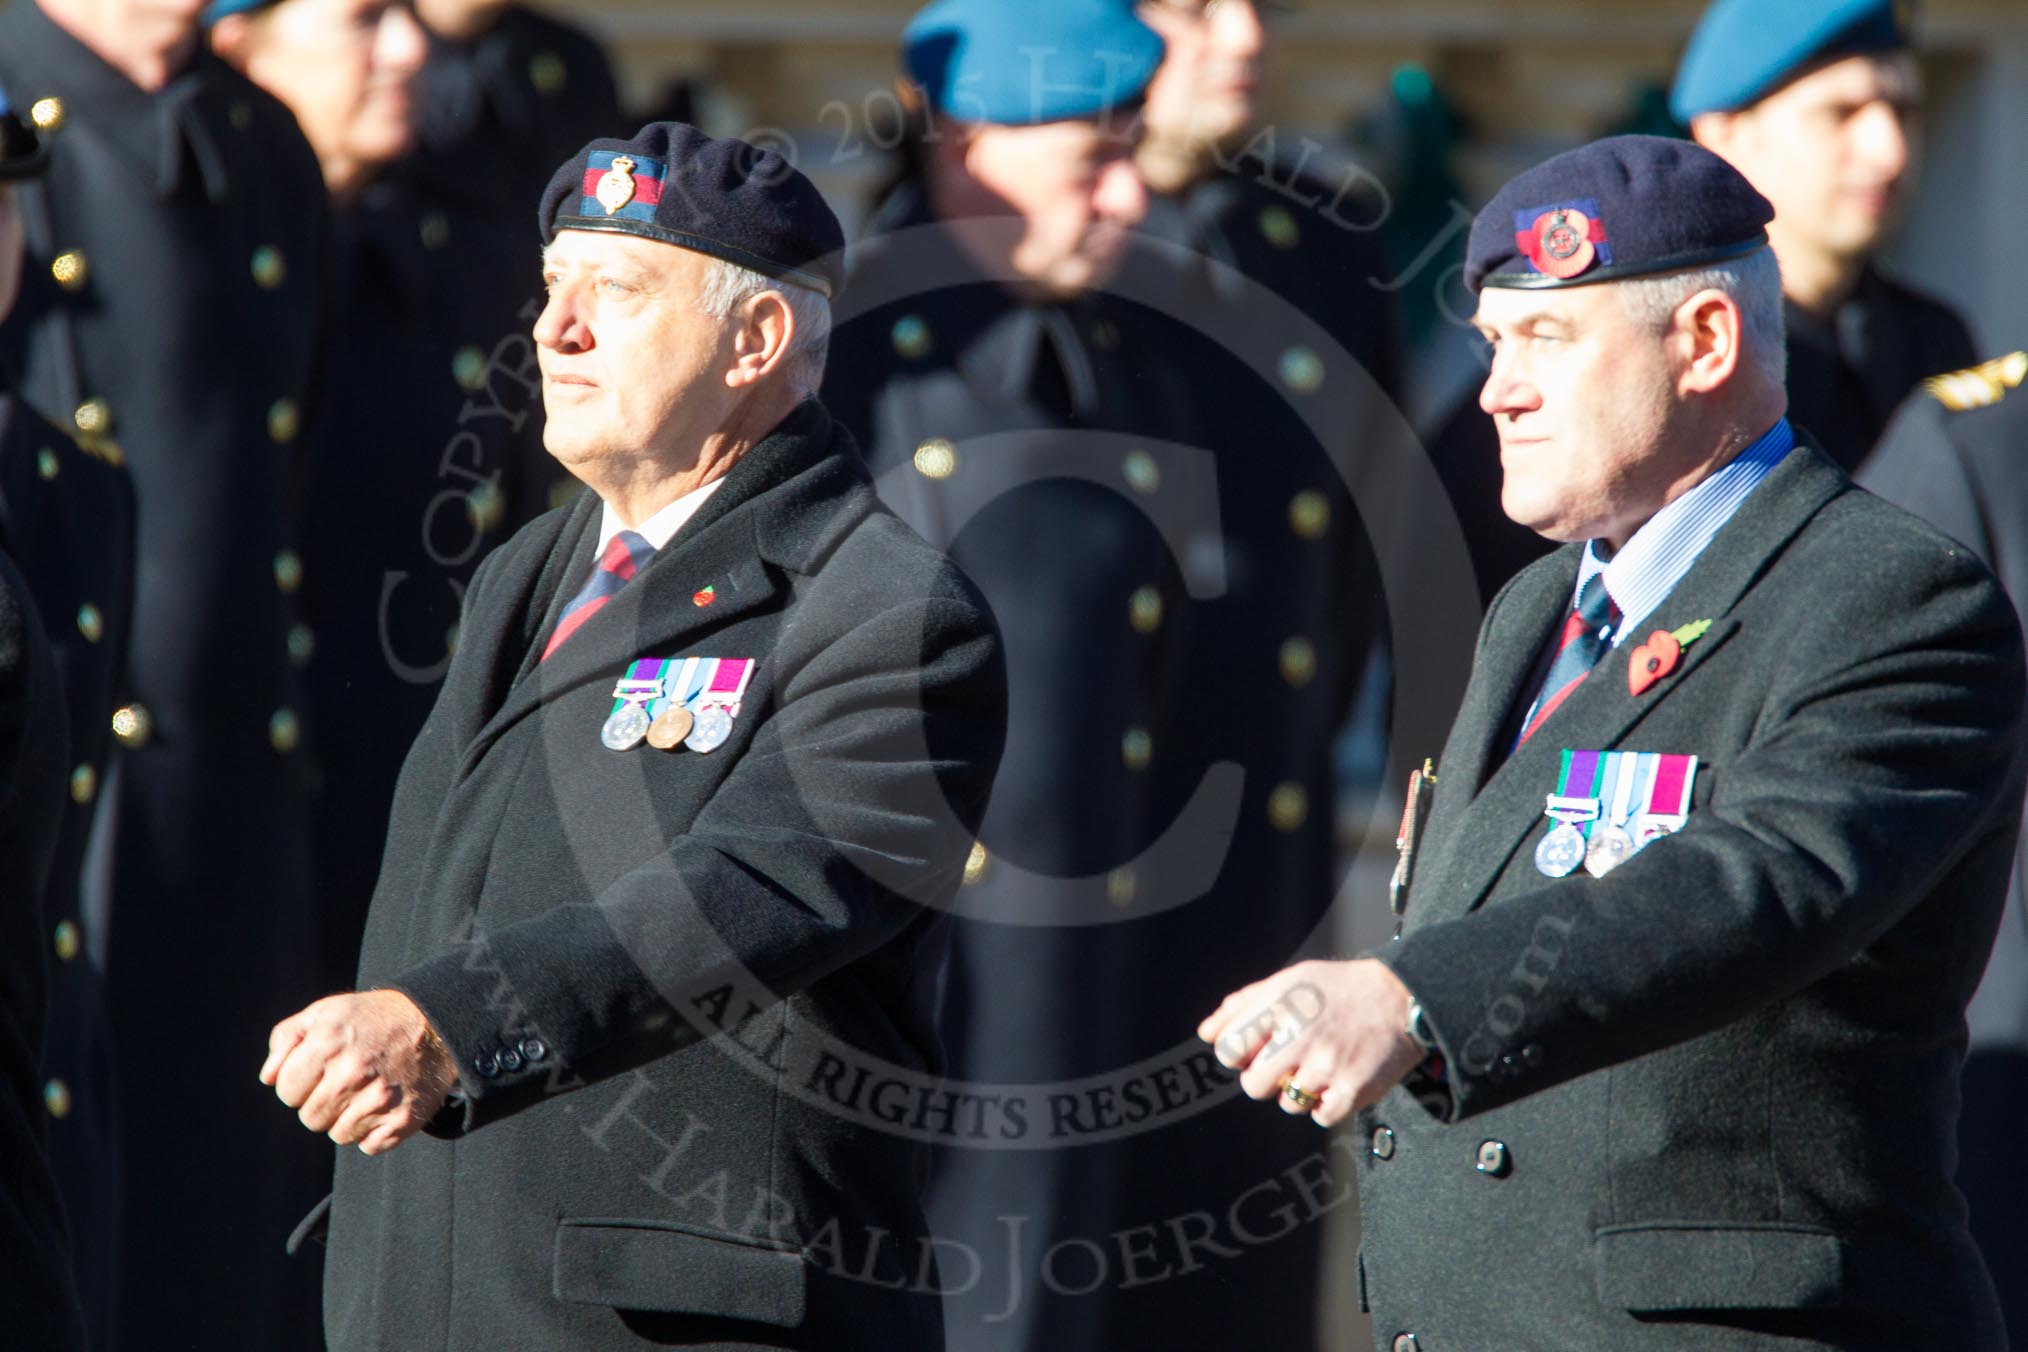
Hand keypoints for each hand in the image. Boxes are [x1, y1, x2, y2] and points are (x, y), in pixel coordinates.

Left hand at [261, 990, 455, 1154]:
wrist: (436, 1022)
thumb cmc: (372, 1018)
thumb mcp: (326, 1011)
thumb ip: (286, 1039)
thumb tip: (268, 1078)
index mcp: (328, 1042)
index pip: (286, 1092)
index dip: (299, 1083)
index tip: (322, 1070)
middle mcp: (352, 1072)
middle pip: (310, 1118)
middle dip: (322, 1102)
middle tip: (347, 1081)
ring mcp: (380, 1099)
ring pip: (339, 1135)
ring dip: (348, 1118)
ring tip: (368, 1091)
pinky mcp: (403, 1119)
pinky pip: (369, 1146)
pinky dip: (375, 1132)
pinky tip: (385, 1106)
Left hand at [1197, 959, 1425, 1128]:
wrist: (1400, 998)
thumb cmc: (1337, 989)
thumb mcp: (1288, 980)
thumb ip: (1244, 1004)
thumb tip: (1206, 1034)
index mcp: (1279, 1005)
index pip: (1227, 1049)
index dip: (1237, 1054)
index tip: (1253, 1050)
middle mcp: (1299, 1035)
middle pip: (1252, 1085)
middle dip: (1264, 1079)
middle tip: (1286, 1063)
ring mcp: (1326, 1065)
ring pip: (1287, 1104)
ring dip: (1299, 1091)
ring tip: (1319, 1066)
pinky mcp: (1352, 1088)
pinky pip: (1320, 1116)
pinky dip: (1326, 1105)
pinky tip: (1337, 1080)